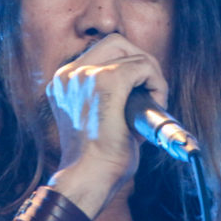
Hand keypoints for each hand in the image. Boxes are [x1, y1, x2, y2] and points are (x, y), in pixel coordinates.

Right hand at [45, 33, 168, 194]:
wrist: (88, 177)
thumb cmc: (96, 158)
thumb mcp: (96, 118)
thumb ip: (111, 95)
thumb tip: (142, 83)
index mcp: (64, 81)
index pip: (101, 52)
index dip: (127, 65)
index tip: (137, 91)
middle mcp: (69, 74)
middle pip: (116, 43)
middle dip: (141, 62)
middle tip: (150, 90)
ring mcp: (85, 75)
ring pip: (132, 52)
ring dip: (151, 74)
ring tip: (154, 100)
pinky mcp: (106, 82)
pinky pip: (143, 66)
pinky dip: (157, 82)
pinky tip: (157, 101)